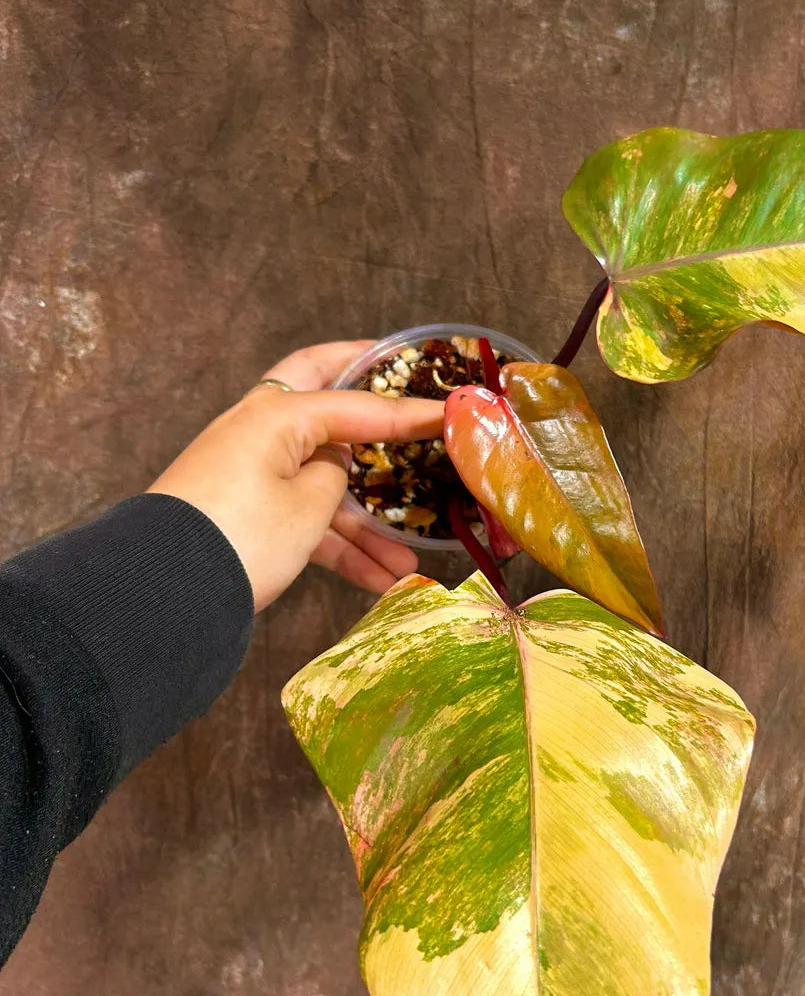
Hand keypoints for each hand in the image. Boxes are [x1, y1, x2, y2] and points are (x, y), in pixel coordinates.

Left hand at [148, 341, 442, 610]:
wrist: (165, 594)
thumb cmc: (241, 535)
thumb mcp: (307, 505)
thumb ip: (335, 476)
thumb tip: (334, 466)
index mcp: (275, 414)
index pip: (356, 401)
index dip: (406, 409)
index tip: (449, 411)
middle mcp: (260, 433)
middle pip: (328, 410)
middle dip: (371, 413)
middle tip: (409, 406)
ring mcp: (250, 475)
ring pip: (322, 486)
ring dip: (365, 524)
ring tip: (411, 561)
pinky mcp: (245, 516)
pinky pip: (303, 523)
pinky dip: (338, 548)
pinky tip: (379, 583)